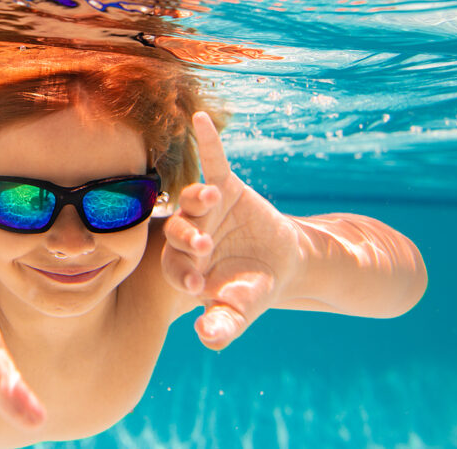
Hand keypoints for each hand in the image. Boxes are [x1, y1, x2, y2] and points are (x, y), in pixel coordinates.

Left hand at [161, 113, 305, 349]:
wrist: (283, 265)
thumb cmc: (251, 290)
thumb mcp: (242, 311)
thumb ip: (225, 325)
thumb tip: (208, 338)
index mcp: (181, 265)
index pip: (173, 267)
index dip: (182, 273)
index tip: (197, 284)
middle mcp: (186, 233)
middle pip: (176, 232)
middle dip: (188, 238)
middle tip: (204, 247)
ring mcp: (204, 209)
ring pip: (192, 200)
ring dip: (197, 198)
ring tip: (209, 197)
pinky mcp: (226, 187)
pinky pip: (213, 162)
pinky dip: (207, 142)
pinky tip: (199, 119)